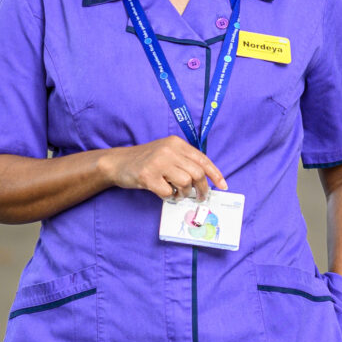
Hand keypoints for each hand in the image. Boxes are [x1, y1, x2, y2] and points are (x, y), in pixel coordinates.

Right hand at [106, 137, 225, 200]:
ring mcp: (158, 162)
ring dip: (184, 193)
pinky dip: (169, 197)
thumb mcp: (167, 153)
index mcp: (176, 143)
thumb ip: (184, 161)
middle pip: (197, 173)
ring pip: (185, 183)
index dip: (215, 174)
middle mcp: (169, 150)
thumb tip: (205, 181)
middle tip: (200, 198)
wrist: (118, 163)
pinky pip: (168, 192)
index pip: (202, 159)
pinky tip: (164, 193)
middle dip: (202, 189)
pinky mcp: (148, 176)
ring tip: (177, 194)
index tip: (222, 186)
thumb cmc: (146, 160)